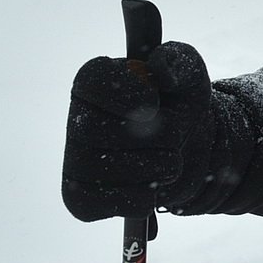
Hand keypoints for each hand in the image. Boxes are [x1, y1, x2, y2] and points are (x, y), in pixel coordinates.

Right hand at [62, 41, 211, 220]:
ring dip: (163, 164)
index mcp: (92, 79)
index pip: (95, 82)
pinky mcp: (80, 200)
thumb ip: (178, 60)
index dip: (132, 95)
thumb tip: (160, 66)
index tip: (156, 102)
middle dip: (163, 134)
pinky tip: (152, 181)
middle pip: (112, 131)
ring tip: (167, 154)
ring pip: (122, 171)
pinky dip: (150, 195)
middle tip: (174, 131)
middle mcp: (75, 120)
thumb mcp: (189, 73)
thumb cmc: (181, 102)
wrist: (188, 146)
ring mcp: (73, 162)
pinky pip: (121, 203)